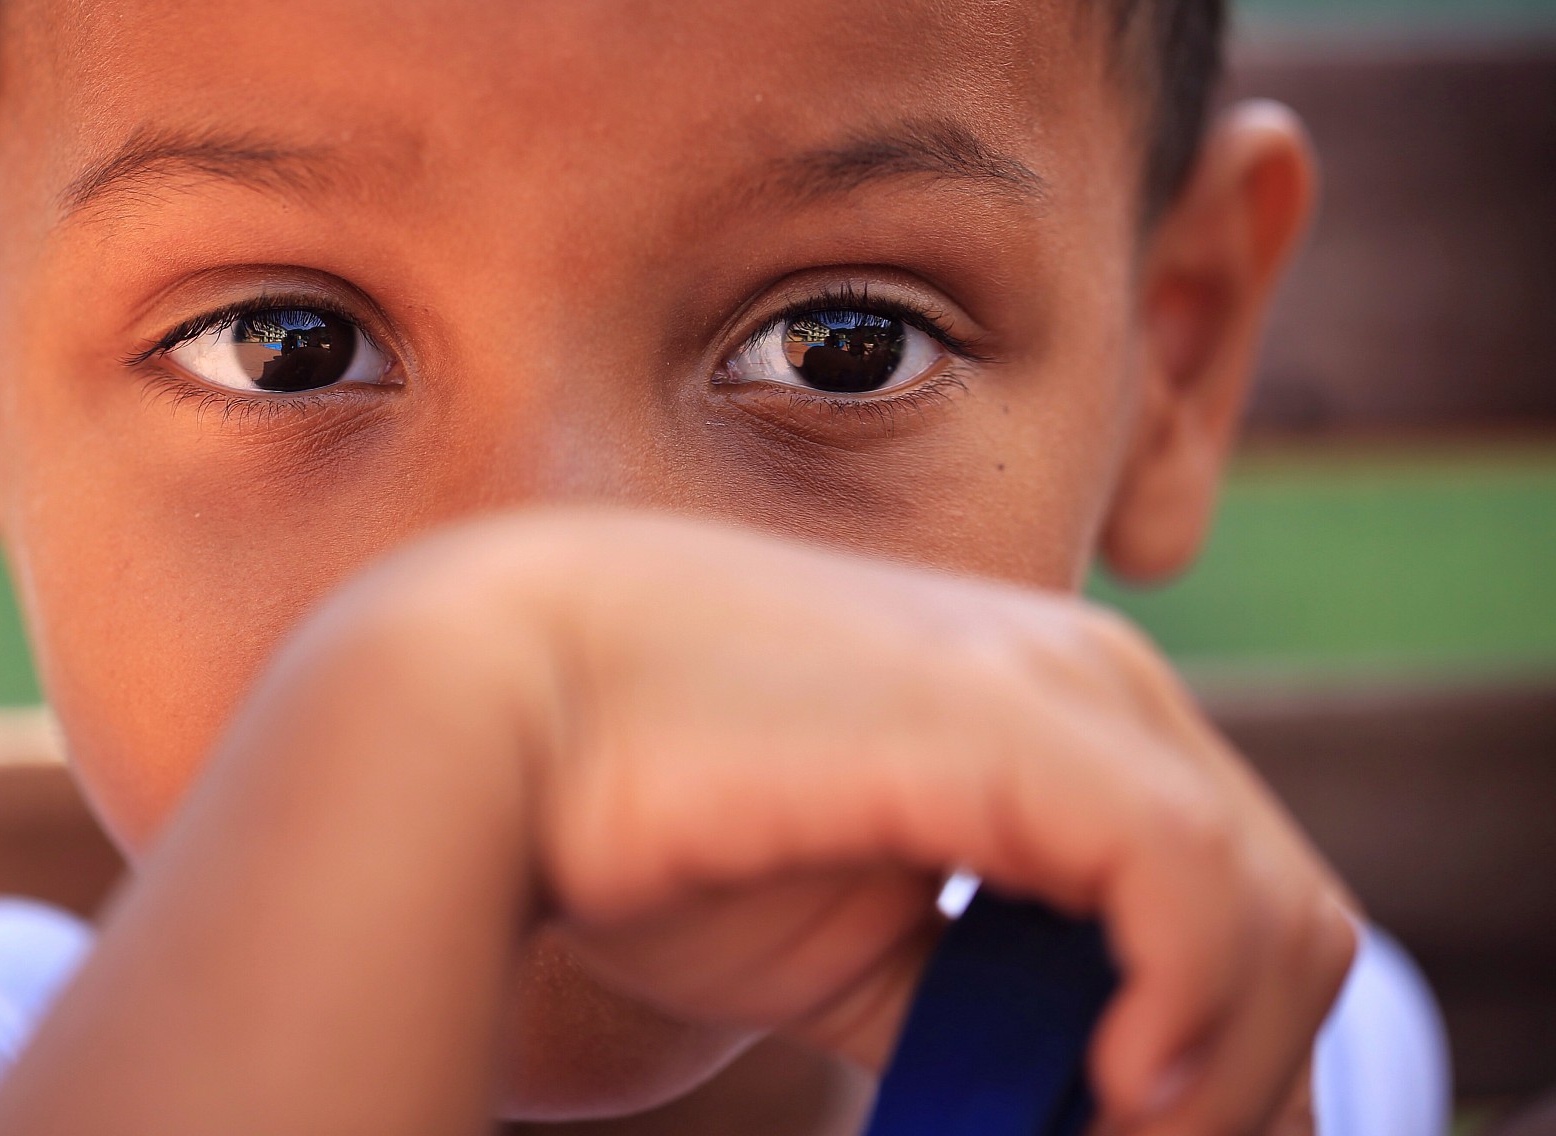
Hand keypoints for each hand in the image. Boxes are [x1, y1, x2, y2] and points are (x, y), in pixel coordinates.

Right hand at [315, 506, 1355, 1132]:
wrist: (487, 696)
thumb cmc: (640, 814)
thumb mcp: (847, 947)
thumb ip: (969, 1011)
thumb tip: (1071, 1110)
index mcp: (1048, 710)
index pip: (1229, 900)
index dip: (1231, 1066)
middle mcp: (1081, 678)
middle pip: (1283, 916)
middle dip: (1249, 1089)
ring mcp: (1057, 688)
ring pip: (1274, 910)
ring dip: (1233, 1082)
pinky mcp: (1012, 721)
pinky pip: (1199, 888)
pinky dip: (1198, 1022)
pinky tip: (1117, 1092)